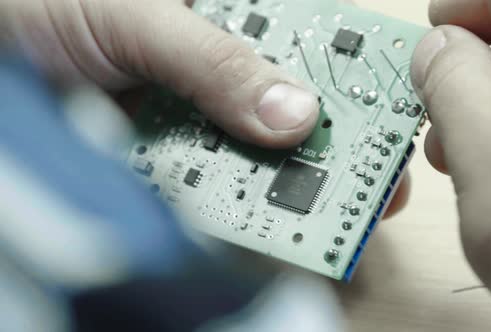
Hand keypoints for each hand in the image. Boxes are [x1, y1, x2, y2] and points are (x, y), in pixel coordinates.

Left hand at [1, 0, 411, 215]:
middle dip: (330, 140)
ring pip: (256, 144)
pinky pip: (212, 176)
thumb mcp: (134, 17)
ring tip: (328, 208)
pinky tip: (261, 216)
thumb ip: (213, 62)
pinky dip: (234, 199)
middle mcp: (214, 56)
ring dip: (286, 177)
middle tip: (371, 180)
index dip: (351, 69)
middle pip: (291, 97)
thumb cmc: (41, 7)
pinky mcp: (166, 149)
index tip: (390, 109)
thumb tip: (294, 113)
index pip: (307, 29)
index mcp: (220, 6)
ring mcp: (192, 107)